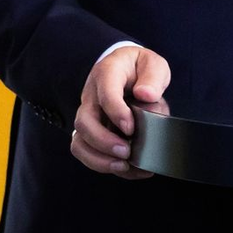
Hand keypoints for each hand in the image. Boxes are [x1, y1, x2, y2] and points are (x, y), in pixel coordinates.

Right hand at [70, 46, 170, 179]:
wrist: (126, 70)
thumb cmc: (138, 68)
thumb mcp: (152, 63)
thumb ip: (153, 76)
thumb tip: (146, 95)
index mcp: (107, 74)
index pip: (105, 93)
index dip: (116, 112)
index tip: (131, 128)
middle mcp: (92, 95)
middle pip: (84, 121)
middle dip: (103, 142)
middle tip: (127, 152)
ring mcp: (89, 114)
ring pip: (80, 140)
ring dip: (99, 158)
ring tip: (124, 166)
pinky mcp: (91, 130)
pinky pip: (86, 151)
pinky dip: (102, 165)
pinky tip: (127, 169)